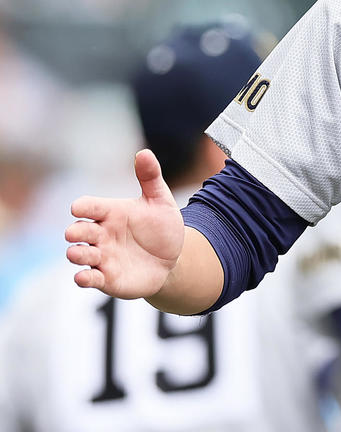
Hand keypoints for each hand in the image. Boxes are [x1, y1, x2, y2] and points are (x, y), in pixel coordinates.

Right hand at [66, 150, 184, 298]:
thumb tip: (144, 153)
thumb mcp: (160, 201)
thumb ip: (150, 178)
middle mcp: (101, 234)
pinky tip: (83, 277)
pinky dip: (83, 278)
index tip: (79, 208)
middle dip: (75, 232)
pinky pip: (88, 279)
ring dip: (76, 254)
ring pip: (78, 254)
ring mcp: (102, 257)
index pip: (88, 207)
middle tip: (77, 233)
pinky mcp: (106, 278)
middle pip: (78, 231)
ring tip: (79, 252)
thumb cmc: (162, 227)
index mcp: (110, 213)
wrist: (174, 258)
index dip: (83, 207)